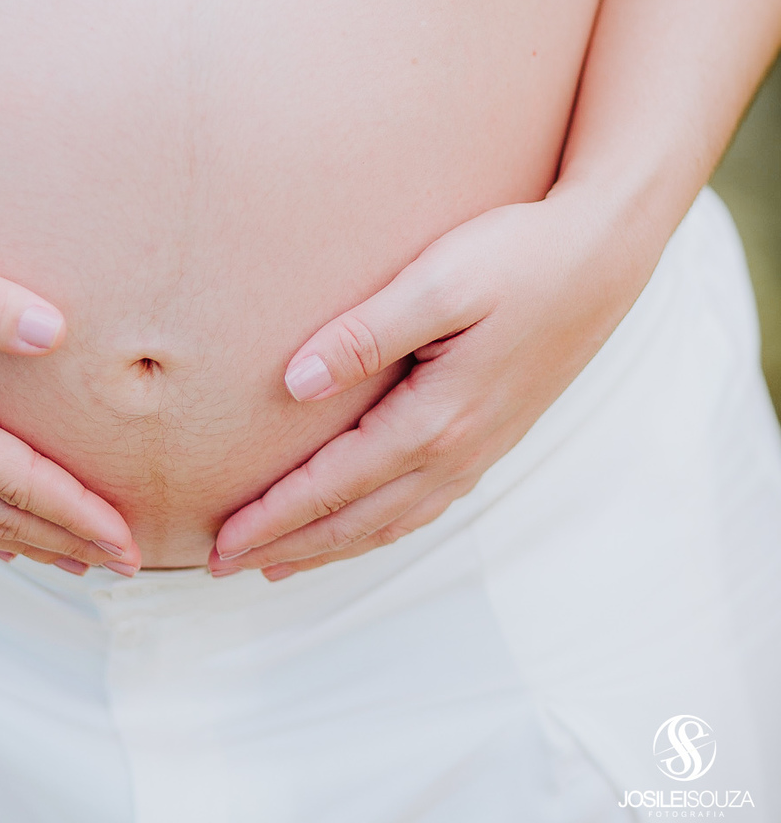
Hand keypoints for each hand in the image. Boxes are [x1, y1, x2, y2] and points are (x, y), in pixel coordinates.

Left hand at [211, 189, 651, 579]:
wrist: (602, 256)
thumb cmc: (518, 256)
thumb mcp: (439, 281)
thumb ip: (366, 333)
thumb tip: (294, 384)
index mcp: (437, 418)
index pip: (334, 485)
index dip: (273, 516)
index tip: (219, 541)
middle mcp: (458, 450)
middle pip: (356, 520)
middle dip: (287, 546)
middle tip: (222, 565)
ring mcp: (480, 449)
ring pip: (390, 522)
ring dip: (329, 547)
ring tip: (276, 564)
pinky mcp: (491, 435)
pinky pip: (421, 505)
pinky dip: (376, 528)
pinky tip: (358, 525)